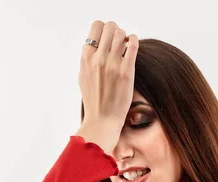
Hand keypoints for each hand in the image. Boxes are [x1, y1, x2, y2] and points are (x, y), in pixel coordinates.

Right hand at [77, 20, 138, 152]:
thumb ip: (88, 59)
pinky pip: (133, 45)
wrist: (103, 120)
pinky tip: (133, 44)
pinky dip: (134, 40)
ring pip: (121, 34)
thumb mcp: (83, 77)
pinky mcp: (126, 72)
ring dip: (125, 36)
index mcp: (86, 59)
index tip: (108, 37)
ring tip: (126, 45)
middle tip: (118, 40)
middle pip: (110, 26)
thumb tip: (93, 45)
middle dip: (116, 30)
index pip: (96, 27)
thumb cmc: (94, 100)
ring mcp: (113, 65)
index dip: (104, 28)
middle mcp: (98, 59)